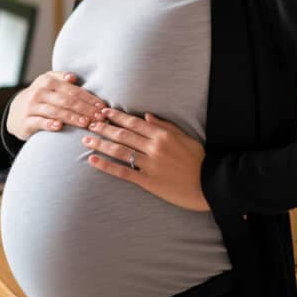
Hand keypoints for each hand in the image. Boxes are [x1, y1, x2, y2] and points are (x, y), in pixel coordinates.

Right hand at [5, 71, 106, 141]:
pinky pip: (39, 122)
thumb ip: (61, 78)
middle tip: (99, 118)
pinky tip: (60, 127)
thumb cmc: (40, 97)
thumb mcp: (47, 83)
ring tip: (86, 123)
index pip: (72, 90)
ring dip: (72, 117)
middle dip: (85, 109)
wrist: (15, 112)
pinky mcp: (26, 121)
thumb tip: (73, 77)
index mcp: (47, 81)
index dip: (89, 98)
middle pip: (66, 100)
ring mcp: (32, 107)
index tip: (102, 107)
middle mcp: (39, 92)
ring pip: (55, 111)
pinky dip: (49, 124)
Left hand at [81, 108, 209, 211]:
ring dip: (100, 144)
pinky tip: (93, 161)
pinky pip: (123, 172)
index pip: (133, 122)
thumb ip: (165, 126)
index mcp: (162, 135)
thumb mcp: (185, 137)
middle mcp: (154, 147)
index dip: (116, 116)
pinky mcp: (148, 182)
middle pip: (122, 135)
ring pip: (119, 151)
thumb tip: (146, 116)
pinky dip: (106, 166)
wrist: (210, 184)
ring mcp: (150, 165)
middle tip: (89, 123)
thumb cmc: (200, 160)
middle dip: (103, 128)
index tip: (103, 112)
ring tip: (86, 139)